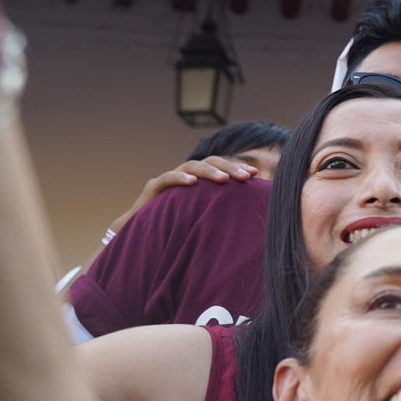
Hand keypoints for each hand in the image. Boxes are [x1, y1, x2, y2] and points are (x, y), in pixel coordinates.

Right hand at [108, 156, 258, 234]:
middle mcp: (188, 177)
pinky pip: (166, 179)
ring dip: (208, 171)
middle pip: (210, 163)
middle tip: (246, 177)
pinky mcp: (153, 189)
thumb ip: (225, 216)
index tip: (257, 176)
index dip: (238, 169)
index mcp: (202, 183)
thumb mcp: (206, 221)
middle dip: (229, 168)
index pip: (223, 169)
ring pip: (190, 167)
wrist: (143, 237)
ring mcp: (170, 181)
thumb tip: (257, 224)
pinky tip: (191, 183)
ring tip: (223, 180)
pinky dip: (178, 179)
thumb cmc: (180, 229)